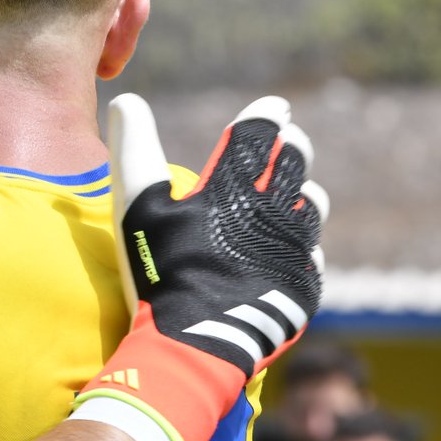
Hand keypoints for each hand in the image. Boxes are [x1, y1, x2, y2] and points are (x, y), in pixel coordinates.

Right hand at [72, 95, 327, 440]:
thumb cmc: (160, 269)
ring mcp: (292, 250)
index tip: (274, 106)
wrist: (195, 341)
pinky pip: (312, 257)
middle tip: (288, 141)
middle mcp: (272, 211)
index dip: (266, 116)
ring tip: (298, 193)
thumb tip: (127, 99)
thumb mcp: (137, 206)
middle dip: (290, 148)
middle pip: (293, 164)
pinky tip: (292, 250)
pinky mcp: (302, 287)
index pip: (258, 134)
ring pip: (313, 207)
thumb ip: (133, 148)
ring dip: (303, 194)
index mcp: (234, 185)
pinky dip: (303, 247)